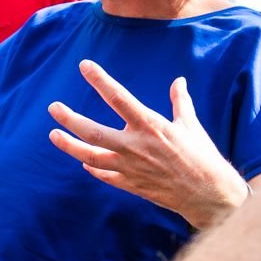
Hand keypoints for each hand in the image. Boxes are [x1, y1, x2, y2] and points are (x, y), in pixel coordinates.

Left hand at [48, 63, 249, 229]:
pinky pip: (105, 176)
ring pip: (91, 157)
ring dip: (70, 146)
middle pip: (94, 132)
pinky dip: (93, 168)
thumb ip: (180, 101)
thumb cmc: (201, 155)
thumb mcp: (191, 124)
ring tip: (54, 135)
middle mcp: (136, 146)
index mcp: (151, 125)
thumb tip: (179, 80)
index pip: (119, 97)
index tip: (84, 66)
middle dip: (70, 119)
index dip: (100, 80)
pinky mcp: (131, 185)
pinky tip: (84, 163)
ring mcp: (130, 168)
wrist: (207, 194)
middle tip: (53, 108)